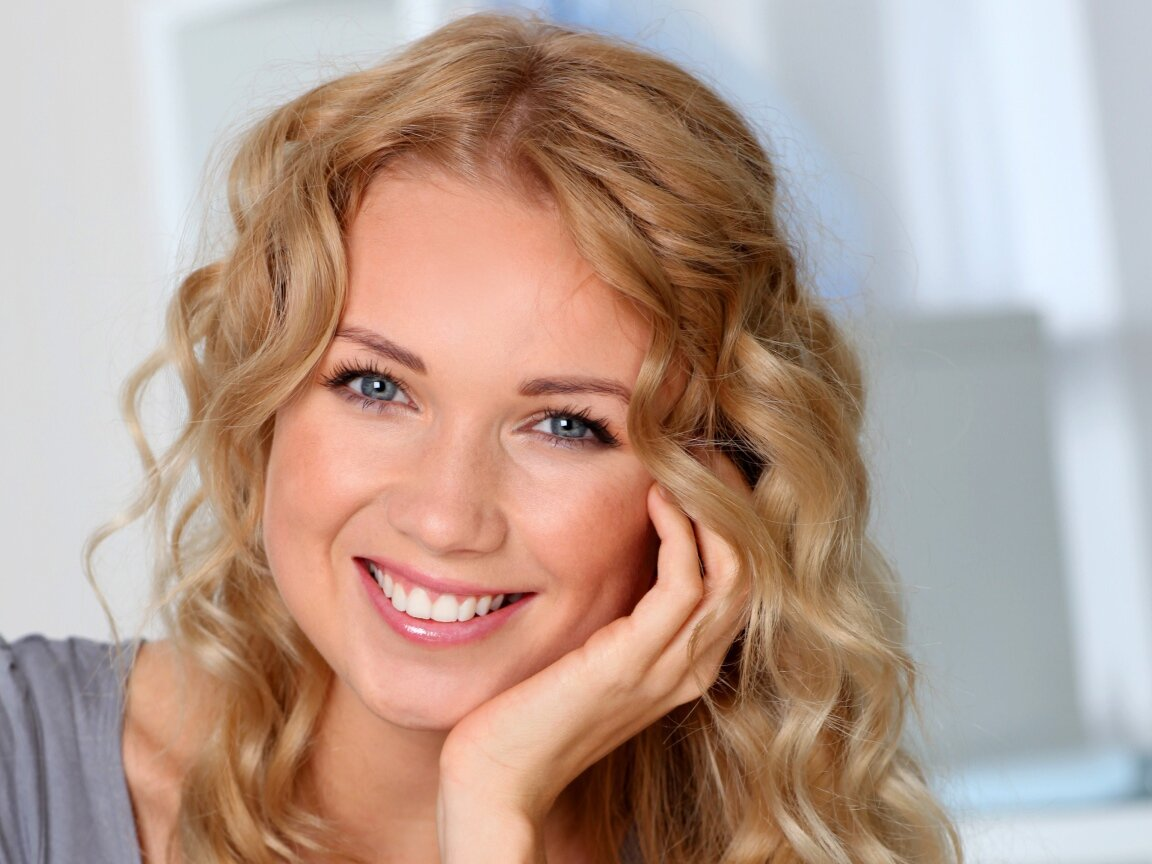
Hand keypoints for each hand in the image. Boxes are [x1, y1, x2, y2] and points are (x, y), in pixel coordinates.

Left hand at [436, 461, 749, 862]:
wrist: (499, 774)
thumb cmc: (534, 706)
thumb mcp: (594, 647)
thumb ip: (624, 608)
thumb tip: (631, 540)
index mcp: (686, 664)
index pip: (740, 581)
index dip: (732, 520)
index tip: (705, 469)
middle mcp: (691, 667)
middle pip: (752, 571)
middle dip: (737, 505)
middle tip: (706, 452)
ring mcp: (668, 668)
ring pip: (733, 573)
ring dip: (715, 508)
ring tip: (688, 463)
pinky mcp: (633, 662)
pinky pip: (683, 583)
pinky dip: (679, 532)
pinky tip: (655, 499)